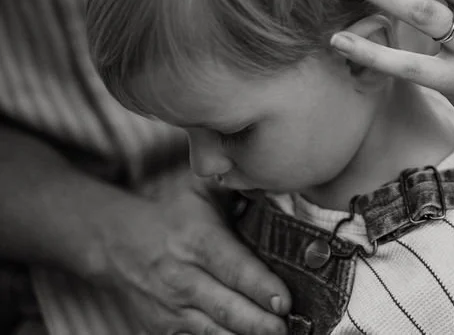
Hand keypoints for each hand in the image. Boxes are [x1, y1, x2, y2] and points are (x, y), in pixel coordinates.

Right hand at [95, 172, 289, 334]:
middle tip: (286, 329)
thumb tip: (274, 181)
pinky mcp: (164, 328)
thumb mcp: (204, 192)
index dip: (260, 286)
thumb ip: (239, 188)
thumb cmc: (176, 217)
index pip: (233, 267)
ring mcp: (171, 308)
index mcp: (197, 241)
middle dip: (258, 322)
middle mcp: (182, 277)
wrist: (119, 244)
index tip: (285, 301)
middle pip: (226, 307)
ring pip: (211, 331)